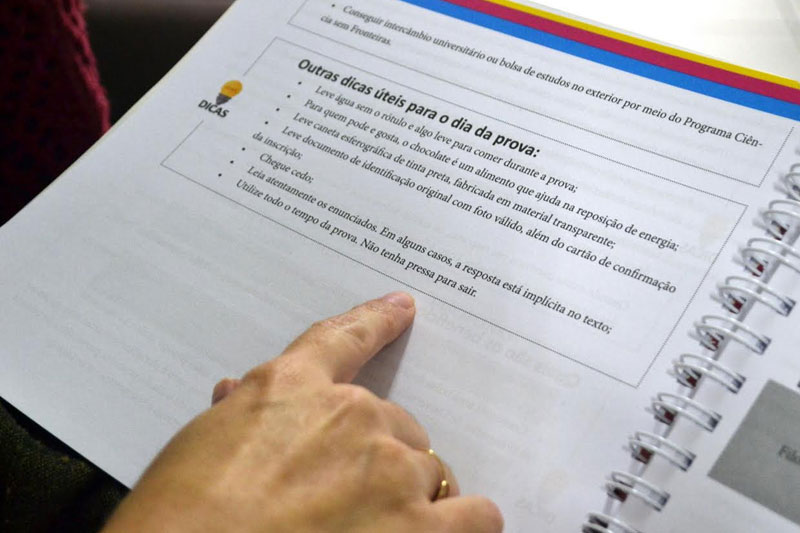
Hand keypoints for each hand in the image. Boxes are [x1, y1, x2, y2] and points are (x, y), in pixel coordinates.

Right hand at [102, 292, 502, 532]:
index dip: (376, 320)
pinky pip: (476, 516)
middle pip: (397, 424)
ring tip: (386, 523)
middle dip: (378, 453)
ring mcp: (391, 471)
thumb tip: (232, 392)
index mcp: (295, 388)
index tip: (402, 307)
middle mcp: (354, 418)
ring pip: (431, 468)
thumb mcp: (199, 447)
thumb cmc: (180, 512)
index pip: (344, 339)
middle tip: (349, 494)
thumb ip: (236, 414)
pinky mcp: (419, 528)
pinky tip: (448, 529)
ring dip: (413, 492)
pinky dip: (468, 522)